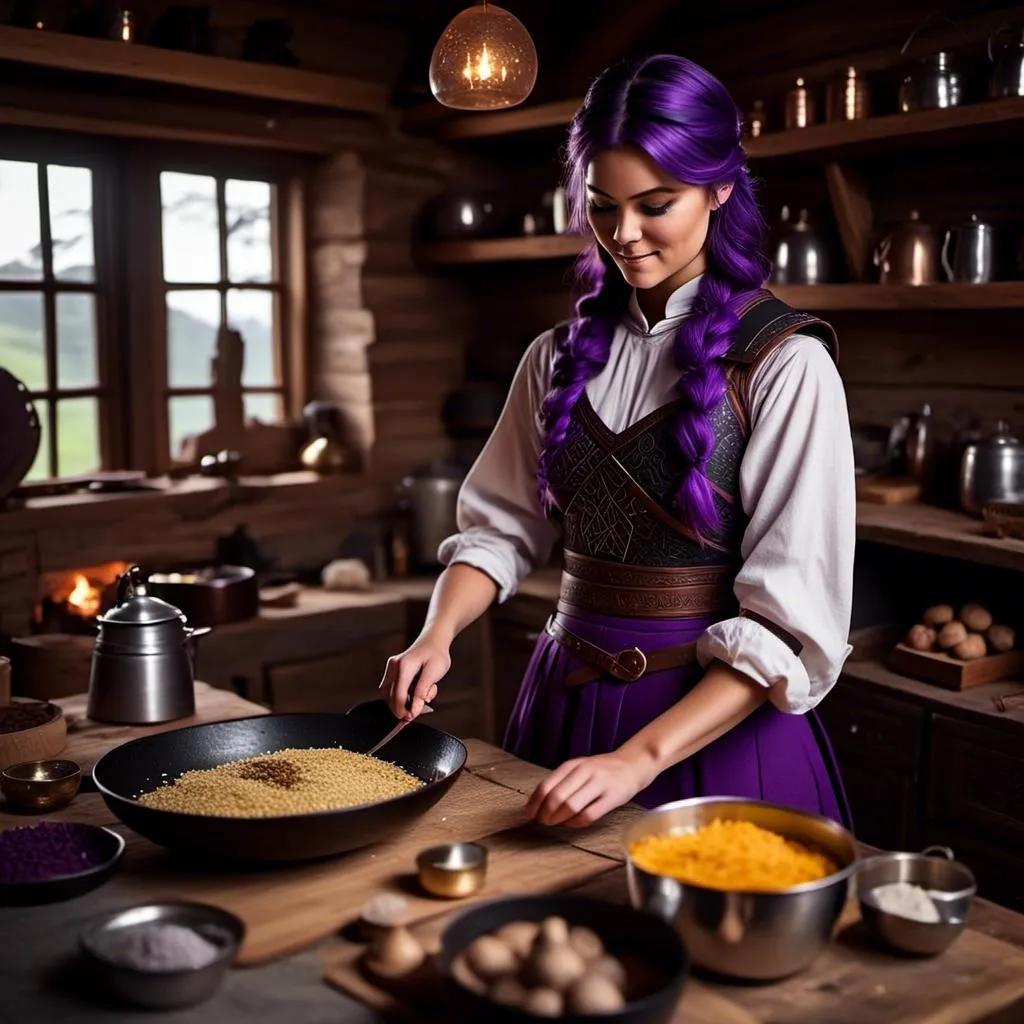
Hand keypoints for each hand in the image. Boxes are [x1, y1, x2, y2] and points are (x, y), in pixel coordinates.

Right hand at [379, 635, 450, 720]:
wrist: (433, 641)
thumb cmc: (436, 654)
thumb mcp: (434, 673)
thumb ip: (422, 692)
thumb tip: (413, 711)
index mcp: (404, 666)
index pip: (398, 696)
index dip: (404, 710)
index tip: (412, 717)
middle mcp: (394, 667)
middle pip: (391, 697)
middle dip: (405, 706)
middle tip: (422, 707)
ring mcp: (391, 668)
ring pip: (391, 695)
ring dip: (406, 700)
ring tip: (423, 694)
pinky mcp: (392, 671)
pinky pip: (393, 690)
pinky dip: (405, 695)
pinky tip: (418, 689)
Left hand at [524, 752, 657, 828]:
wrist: (633, 764)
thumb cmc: (601, 770)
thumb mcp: (579, 768)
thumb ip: (561, 782)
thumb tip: (537, 803)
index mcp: (573, 765)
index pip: (547, 784)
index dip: (535, 802)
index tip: (528, 814)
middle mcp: (585, 772)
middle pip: (557, 797)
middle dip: (545, 813)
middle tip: (542, 822)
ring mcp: (599, 784)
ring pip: (571, 806)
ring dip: (559, 819)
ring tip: (554, 824)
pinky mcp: (612, 798)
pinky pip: (589, 815)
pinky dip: (576, 823)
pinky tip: (572, 823)